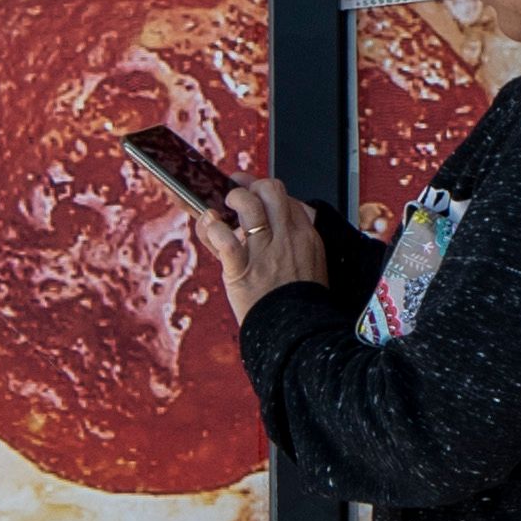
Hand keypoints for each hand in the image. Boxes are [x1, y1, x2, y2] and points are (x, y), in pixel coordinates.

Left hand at [193, 176, 334, 319]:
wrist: (298, 333)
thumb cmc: (300, 303)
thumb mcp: (311, 265)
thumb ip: (293, 242)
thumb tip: (275, 223)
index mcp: (306, 237)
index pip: (286, 197)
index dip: (263, 188)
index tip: (248, 187)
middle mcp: (287, 239)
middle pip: (272, 190)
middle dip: (251, 187)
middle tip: (235, 198)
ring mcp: (265, 253)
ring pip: (249, 205)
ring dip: (231, 201)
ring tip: (219, 210)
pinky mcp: (243, 270)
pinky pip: (225, 239)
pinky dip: (212, 229)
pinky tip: (209, 227)